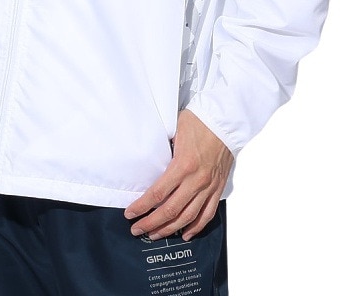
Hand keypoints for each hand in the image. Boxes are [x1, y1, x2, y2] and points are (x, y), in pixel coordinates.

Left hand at [124, 109, 232, 240]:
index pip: (157, 194)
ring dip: (170, 229)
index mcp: (183, 165)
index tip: (130, 213)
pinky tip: (186, 234)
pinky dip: (196, 227)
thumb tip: (151, 160)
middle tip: (137, 229)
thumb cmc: (199, 120)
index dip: (141, 207)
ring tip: (155, 235)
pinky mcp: (217, 188)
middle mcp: (196, 180)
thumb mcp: (174, 130)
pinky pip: (207, 214)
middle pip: (170, 211)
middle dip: (151, 223)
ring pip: (188, 217)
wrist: (225, 120)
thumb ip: (163, 148)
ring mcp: (208, 187)